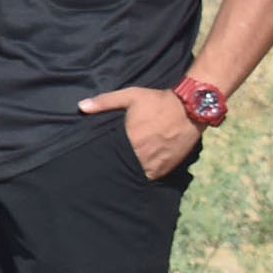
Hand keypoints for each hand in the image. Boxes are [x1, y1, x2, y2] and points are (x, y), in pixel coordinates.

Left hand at [80, 84, 199, 178]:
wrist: (191, 108)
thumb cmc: (158, 101)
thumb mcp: (130, 96)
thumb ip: (104, 102)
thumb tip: (81, 106)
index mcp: (131, 141)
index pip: (111, 157)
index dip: (104, 159)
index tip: (97, 159)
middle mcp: (143, 156)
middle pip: (124, 168)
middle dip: (117, 167)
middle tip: (110, 164)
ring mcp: (157, 164)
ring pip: (138, 175)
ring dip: (131, 172)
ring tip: (123, 169)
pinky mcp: (168, 167)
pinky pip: (153, 177)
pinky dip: (146, 174)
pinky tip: (139, 169)